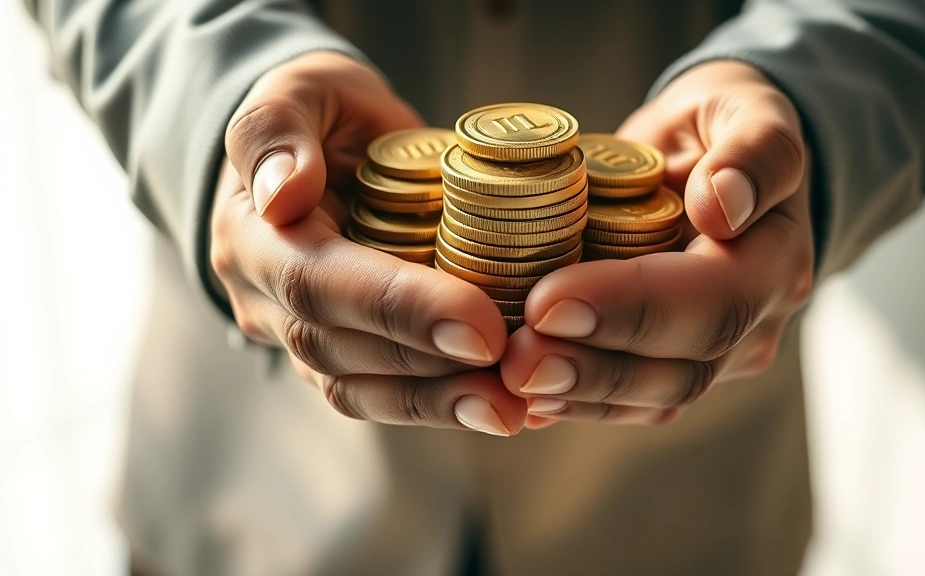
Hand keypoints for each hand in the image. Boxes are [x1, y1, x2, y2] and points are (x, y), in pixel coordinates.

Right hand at [211, 51, 525, 435]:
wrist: (324, 153)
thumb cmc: (323, 114)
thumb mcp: (301, 90)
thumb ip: (278, 129)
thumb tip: (284, 194)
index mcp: (253, 235)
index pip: (317, 282)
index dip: (397, 307)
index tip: (479, 325)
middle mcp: (266, 300)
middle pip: (342, 349)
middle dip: (431, 365)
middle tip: (515, 369)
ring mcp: (300, 338)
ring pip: (362, 390)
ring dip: (439, 404)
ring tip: (514, 409)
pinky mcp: (341, 360)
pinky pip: (383, 397)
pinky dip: (442, 407)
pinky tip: (503, 410)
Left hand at [500, 61, 813, 427]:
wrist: (715, 163)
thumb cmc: (721, 126)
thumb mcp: (747, 108)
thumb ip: (755, 151)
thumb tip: (723, 206)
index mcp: (774, 258)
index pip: (715, 300)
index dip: (634, 307)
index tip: (550, 301)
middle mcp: (754, 323)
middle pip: (683, 369)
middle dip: (594, 368)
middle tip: (516, 360)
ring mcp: (716, 355)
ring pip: (652, 398)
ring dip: (576, 394)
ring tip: (508, 380)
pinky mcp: (672, 367)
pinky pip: (627, 402)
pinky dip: (571, 402)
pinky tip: (516, 398)